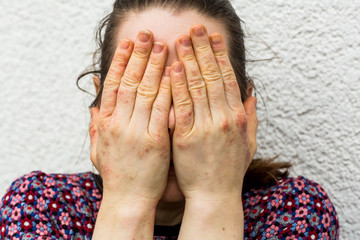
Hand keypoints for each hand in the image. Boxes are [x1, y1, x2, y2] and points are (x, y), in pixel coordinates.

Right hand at [89, 29, 171, 206]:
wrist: (129, 200)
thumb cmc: (118, 173)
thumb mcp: (99, 149)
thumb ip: (96, 126)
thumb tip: (92, 107)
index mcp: (106, 123)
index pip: (113, 84)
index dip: (121, 61)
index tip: (129, 43)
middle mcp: (118, 124)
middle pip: (129, 81)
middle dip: (139, 55)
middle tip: (148, 34)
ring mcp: (136, 132)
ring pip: (145, 91)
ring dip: (154, 66)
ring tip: (163, 45)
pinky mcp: (155, 141)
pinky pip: (162, 109)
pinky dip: (168, 89)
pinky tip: (175, 73)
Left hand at [170, 24, 257, 200]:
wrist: (214, 196)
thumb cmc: (229, 170)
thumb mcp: (248, 143)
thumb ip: (251, 117)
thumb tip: (252, 94)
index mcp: (238, 117)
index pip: (228, 79)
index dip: (220, 56)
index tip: (213, 37)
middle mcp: (224, 118)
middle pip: (213, 77)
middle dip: (203, 49)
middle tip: (195, 28)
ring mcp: (206, 127)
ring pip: (198, 86)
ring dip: (189, 60)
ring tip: (182, 39)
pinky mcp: (188, 137)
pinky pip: (182, 107)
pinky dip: (178, 86)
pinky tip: (173, 68)